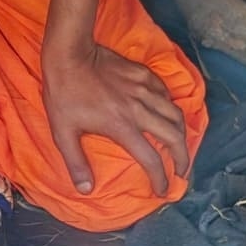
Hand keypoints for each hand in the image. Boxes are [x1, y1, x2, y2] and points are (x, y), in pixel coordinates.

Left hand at [43, 43, 188, 196]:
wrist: (69, 55)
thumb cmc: (64, 95)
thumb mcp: (63, 133)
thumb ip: (76, 162)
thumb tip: (85, 189)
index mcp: (122, 127)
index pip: (151, 160)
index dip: (160, 178)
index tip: (162, 189)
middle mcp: (139, 110)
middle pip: (175, 137)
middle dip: (183, 158)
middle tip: (181, 170)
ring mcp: (144, 90)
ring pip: (176, 114)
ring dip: (182, 133)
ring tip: (180, 144)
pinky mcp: (144, 74)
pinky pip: (166, 93)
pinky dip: (171, 107)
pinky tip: (166, 113)